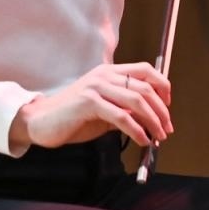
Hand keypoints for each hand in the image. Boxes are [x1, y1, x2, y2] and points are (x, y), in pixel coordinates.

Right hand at [10, 62, 171, 149]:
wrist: (41, 122)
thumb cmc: (72, 117)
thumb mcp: (104, 111)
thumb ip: (125, 110)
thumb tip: (150, 119)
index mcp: (108, 72)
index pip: (145, 70)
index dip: (162, 86)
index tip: (167, 107)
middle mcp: (103, 75)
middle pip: (145, 87)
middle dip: (162, 111)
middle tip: (166, 129)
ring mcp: (96, 87)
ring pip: (137, 101)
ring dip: (153, 121)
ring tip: (157, 137)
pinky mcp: (89, 102)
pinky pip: (121, 117)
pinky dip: (137, 130)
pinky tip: (142, 140)